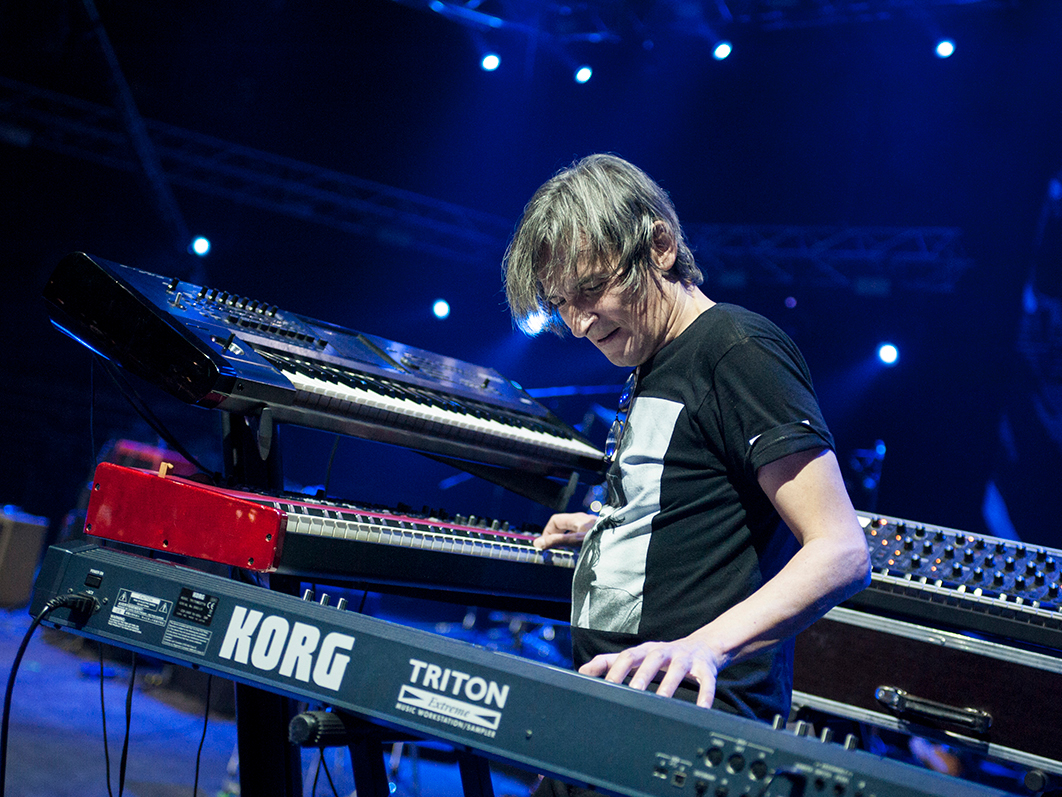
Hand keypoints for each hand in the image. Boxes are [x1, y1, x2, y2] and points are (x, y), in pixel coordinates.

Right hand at [533, 512, 595, 549]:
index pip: (555, 521)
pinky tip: (579, 551)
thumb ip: (556, 541)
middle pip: (563, 525)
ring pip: (572, 531)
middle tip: (552, 549)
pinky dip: (575, 542)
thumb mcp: (575, 541)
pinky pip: (581, 535)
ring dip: (565, 540)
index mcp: (577, 519)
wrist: (622, 540)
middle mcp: (584, 520)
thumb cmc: (601, 539)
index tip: (544, 544)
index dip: (547, 531)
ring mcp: (591, 526)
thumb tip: (539, 543)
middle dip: (555, 536)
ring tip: (564, 551)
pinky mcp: (597, 533)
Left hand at [577, 636, 726, 707]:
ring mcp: (686, 659)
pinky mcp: (705, 668)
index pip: (628, 656)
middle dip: (643, 675)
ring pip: (678, 669)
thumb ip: (610, 662)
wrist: (703, 646)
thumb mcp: (637, 656)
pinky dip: (704, 694)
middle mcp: (665, 652)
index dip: (617, 670)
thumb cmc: (663, 656)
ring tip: (662, 701)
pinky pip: (706, 681)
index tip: (607, 686)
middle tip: (633, 692)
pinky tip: (701, 708)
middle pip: (652, 659)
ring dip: (669, 684)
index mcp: (646, 651)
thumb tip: (582, 671)